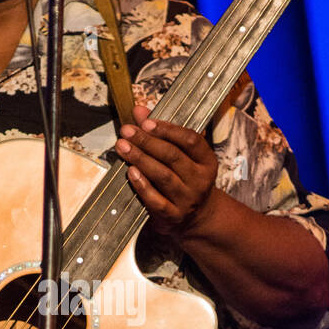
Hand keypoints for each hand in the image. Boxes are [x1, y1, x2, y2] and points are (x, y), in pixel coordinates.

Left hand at [115, 104, 218, 237]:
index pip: (191, 140)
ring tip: (122, 147)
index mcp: (206, 161)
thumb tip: (139, 111)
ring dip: (141, 159)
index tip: (146, 122)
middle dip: (147, 141)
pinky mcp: (173, 216)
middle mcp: (200, 180)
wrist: (196, 217)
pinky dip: (142, 185)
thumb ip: (161, 132)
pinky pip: (156, 200)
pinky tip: (130, 172)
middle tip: (127, 131)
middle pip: (173, 156)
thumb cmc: (185, 178)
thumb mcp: (182, 155)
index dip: (168, 130)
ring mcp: (187, 199)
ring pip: (163, 176)